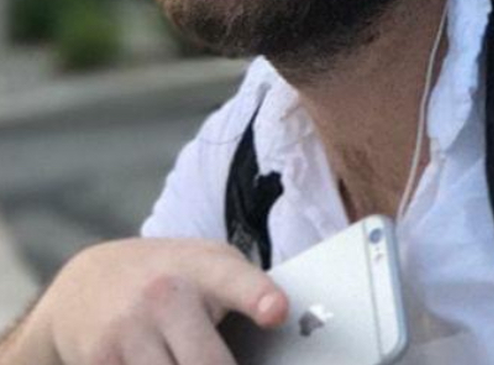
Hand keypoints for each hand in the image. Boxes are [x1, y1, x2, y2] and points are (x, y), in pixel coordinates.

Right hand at [29, 238, 286, 364]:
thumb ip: (245, 293)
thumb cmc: (170, 277)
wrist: (87, 282)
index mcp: (204, 268)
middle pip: (207, 363)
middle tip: (236, 364)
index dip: (258, 297)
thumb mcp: (208, 264)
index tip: (276, 312)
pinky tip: (160, 361)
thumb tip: (281, 329)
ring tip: (188, 357)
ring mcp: (128, 329)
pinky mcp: (100, 359)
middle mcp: (164, 295)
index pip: (235, 281)